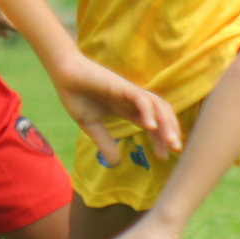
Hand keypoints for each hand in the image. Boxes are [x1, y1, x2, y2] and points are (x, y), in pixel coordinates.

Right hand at [47, 54, 181, 166]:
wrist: (64, 75)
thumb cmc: (76, 95)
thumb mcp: (91, 126)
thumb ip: (105, 142)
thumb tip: (116, 163)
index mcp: (127, 108)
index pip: (152, 124)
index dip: (159, 139)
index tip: (163, 156)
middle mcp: (133, 100)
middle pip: (162, 114)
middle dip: (171, 131)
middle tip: (175, 150)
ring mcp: (130, 92)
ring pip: (158, 105)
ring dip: (167, 123)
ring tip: (170, 141)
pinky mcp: (123, 87)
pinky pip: (142, 99)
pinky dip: (149, 112)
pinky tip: (150, 127)